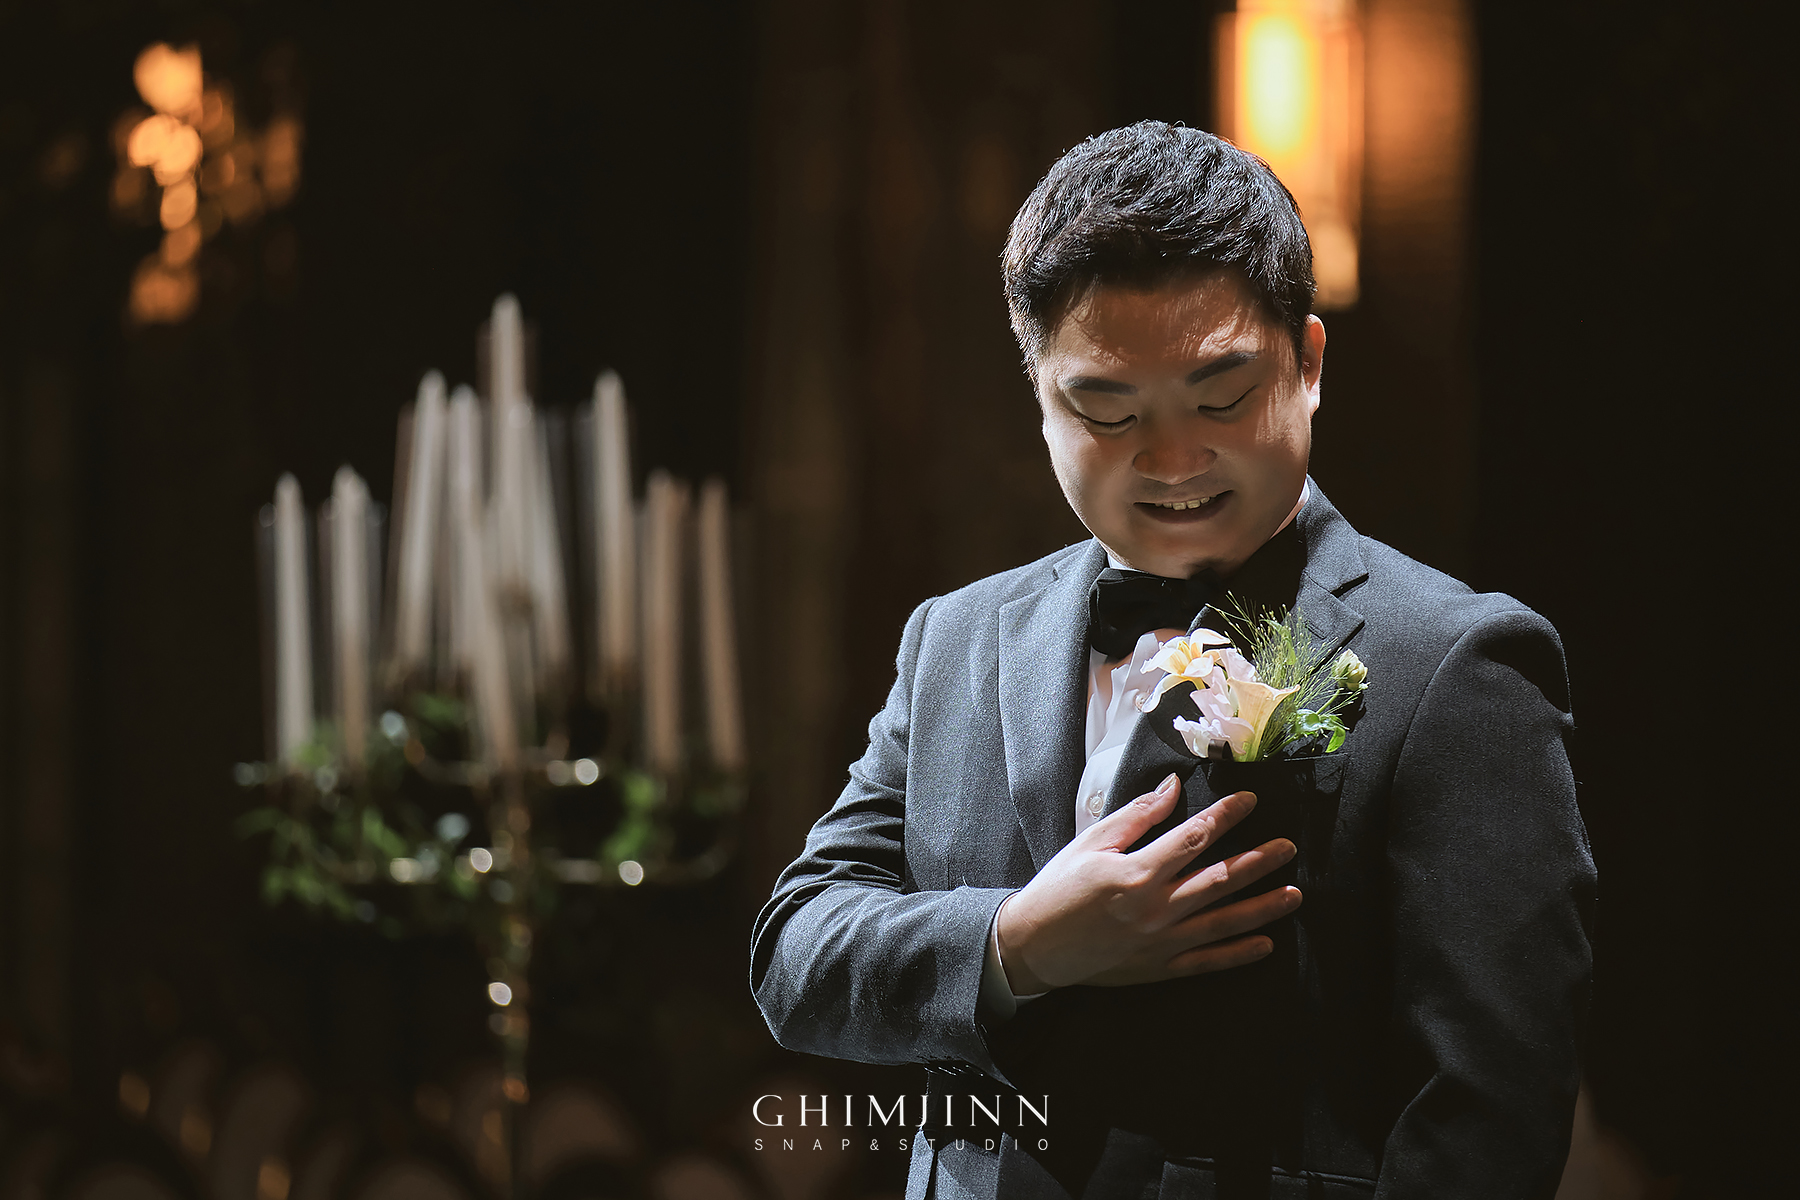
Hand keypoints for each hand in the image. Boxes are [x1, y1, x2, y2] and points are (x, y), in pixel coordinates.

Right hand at [995, 772, 1300, 991]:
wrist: (1032, 945)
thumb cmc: (1059, 888)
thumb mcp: (1091, 842)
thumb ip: (1137, 816)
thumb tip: (1172, 788)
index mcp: (1136, 871)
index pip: (1194, 837)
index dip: (1225, 815)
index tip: (1248, 800)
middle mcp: (1154, 908)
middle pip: (1219, 879)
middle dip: (1259, 861)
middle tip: (1288, 847)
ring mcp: (1160, 942)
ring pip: (1223, 922)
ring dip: (1261, 908)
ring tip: (1293, 894)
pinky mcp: (1158, 968)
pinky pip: (1207, 962)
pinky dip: (1238, 954)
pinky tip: (1265, 944)